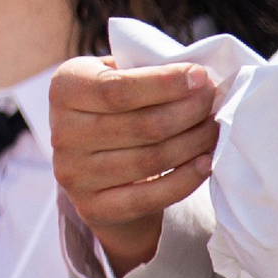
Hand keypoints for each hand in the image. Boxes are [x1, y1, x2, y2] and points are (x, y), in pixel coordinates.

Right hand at [50, 55, 218, 273]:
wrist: (93, 165)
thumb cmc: (115, 109)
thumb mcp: (115, 77)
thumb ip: (144, 71)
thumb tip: (197, 75)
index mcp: (64, 89)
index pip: (115, 88)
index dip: (164, 83)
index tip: (200, 76)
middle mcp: (62, 133)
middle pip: (142, 125)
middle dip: (189, 111)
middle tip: (214, 101)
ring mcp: (74, 173)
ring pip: (152, 158)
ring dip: (195, 142)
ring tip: (215, 128)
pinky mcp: (92, 206)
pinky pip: (151, 196)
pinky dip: (186, 179)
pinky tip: (206, 162)